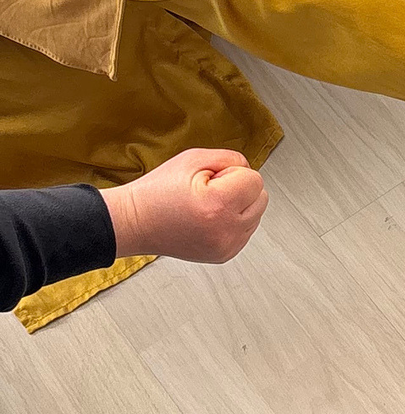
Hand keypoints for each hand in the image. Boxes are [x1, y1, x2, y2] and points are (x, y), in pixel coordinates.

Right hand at [102, 147, 267, 263]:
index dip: (232, 173)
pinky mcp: (224, 255)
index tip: (209, 180)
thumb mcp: (193, 159)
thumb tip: (250, 169)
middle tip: (208, 191)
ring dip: (239, 206)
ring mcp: (226, 247)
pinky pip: (246, 230)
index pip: (255, 180)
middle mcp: (225, 232)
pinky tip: (209, 218)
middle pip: (261, 197)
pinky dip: (234, 221)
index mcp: (218, 207)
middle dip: (239, 189)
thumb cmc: (157, 192)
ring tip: (207, 206)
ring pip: (257, 214)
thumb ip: (231, 158)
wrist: (133, 223)